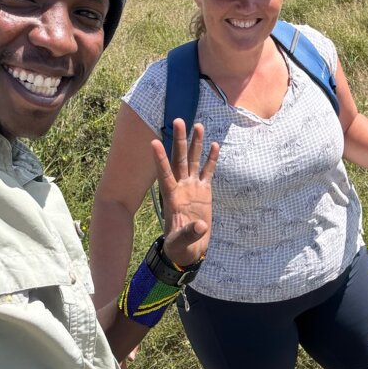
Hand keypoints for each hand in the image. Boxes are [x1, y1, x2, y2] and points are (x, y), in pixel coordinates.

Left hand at [150, 119, 218, 267]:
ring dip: (194, 144)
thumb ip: (189, 232)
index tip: (154, 142)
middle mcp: (181, 187)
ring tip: (197, 125)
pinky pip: (207, 172)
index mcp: (171, 197)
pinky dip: (210, 159)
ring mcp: (192, 187)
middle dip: (178, 140)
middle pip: (179, 159)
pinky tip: (214, 145)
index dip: (159, 158)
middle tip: (177, 121)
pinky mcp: (204, 191)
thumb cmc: (180, 245)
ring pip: (193, 160)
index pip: (164, 173)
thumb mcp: (181, 241)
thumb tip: (200, 226)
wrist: (190, 247)